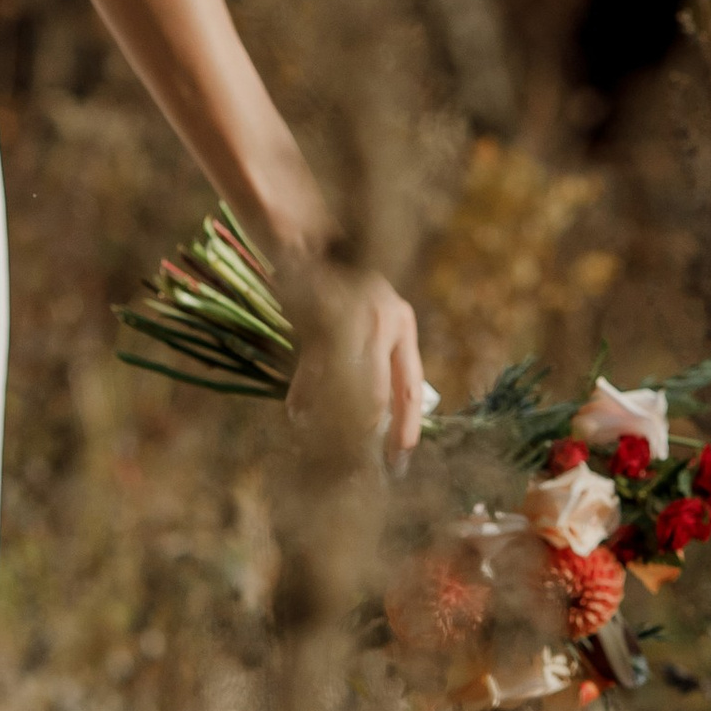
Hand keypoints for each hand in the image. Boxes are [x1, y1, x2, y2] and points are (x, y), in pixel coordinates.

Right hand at [289, 264, 429, 466]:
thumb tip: (382, 417)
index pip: (410, 385)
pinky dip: (305, 400)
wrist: (307, 246)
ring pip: (345, 390)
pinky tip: (300, 415)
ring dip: (335, 422)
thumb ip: (381, 356)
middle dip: (373, 434)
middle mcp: (383, 322)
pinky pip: (312, 376)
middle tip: (365, 464)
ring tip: (327, 446)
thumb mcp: (373, 317)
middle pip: (381, 395)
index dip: (408, 424)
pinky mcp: (317, 323)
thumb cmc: (339, 288)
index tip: (401, 456)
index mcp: (402, 323)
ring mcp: (350, 321)